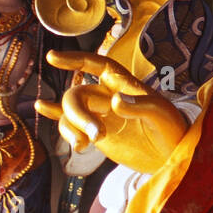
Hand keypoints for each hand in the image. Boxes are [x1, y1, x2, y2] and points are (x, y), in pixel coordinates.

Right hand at [35, 50, 187, 174]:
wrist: (172, 155)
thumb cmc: (172, 129)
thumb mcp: (161, 114)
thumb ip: (139, 106)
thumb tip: (114, 101)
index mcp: (124, 85)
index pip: (97, 65)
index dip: (76, 59)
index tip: (53, 57)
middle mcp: (109, 96)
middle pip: (77, 96)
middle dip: (79, 116)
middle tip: (96, 138)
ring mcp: (101, 115)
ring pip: (71, 113)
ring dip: (71, 128)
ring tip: (84, 146)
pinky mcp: (97, 134)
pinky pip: (70, 123)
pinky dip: (55, 117)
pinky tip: (41, 107)